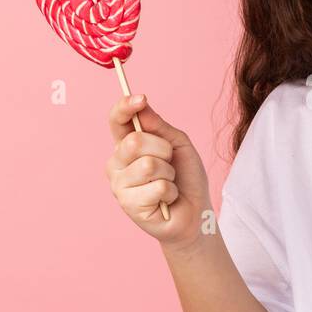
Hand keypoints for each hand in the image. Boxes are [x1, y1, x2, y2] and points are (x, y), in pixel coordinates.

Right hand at [105, 94, 211, 246]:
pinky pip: (157, 187)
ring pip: (148, 165)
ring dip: (168, 174)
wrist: (195, 212)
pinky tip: (166, 200)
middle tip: (170, 163)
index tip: (141, 98)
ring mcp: (119, 184)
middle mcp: (117, 163)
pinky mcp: (128, 205)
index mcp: (127, 144)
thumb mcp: (178, 144)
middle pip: (134, 141)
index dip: (125, 107)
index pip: (117, 120)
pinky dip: (170, 192)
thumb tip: (142, 105)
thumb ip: (159, 126)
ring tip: (168, 183)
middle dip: (163, 150)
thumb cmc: (185, 178)